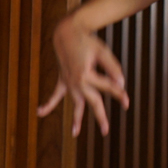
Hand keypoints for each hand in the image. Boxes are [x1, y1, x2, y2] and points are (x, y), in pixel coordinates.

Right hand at [37, 17, 130, 135]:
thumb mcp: (103, 52)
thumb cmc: (88, 42)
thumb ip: (113, 68)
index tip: (127, 102)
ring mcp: (68, 83)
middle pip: (92, 101)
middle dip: (100, 116)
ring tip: (75, 134)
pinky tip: (39, 112)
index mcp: (86, 74)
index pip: (107, 87)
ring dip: (75, 118)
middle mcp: (76, 82)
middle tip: (106, 131)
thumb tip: (121, 83)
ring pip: (74, 103)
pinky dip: (48, 104)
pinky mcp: (63, 80)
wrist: (68, 33)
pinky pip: (55, 95)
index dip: (119, 94)